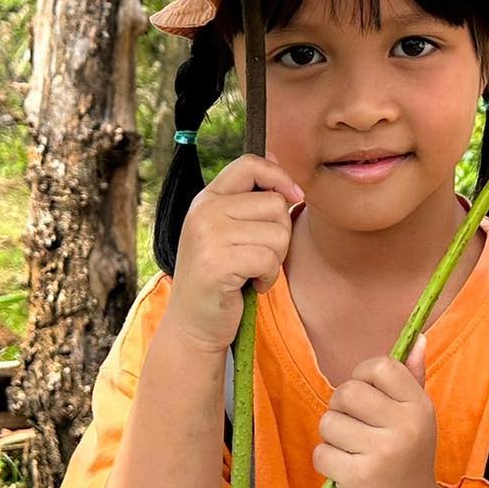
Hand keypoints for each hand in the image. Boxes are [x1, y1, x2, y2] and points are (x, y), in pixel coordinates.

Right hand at [166, 155, 302, 352]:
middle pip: (275, 203)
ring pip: (278, 232)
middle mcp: (203, 210)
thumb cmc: (221, 277)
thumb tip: (282, 165)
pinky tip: (251, 285)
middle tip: (259, 256)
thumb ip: (250, 201)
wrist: (194, 323)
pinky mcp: (216, 263)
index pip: (250, 163)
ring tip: (252, 272)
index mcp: (207, 198)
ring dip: (275, 260)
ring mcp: (207, 235)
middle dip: (280, 234)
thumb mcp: (230, 231)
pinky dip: (268, 278)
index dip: (280, 176)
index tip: (294, 198)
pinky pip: (268, 259)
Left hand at [313, 337, 440, 487]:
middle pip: (347, 391)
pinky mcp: (359, 476)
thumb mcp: (418, 419)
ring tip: (353, 452)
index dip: (361, 378)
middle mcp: (405, 425)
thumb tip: (418, 338)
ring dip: (332, 438)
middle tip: (355, 429)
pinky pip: (321, 452)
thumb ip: (414, 378)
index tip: (365, 399)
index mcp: (419, 406)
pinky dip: (327, 462)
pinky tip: (346, 472)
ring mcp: (383, 451)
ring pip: (329, 422)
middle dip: (341, 408)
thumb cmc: (408, 460)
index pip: (380, 366)